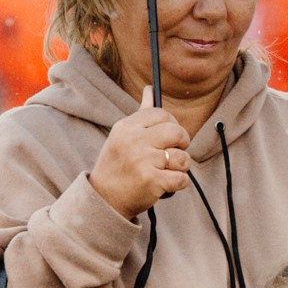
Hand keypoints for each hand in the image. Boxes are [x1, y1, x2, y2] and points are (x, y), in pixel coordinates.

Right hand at [86, 86, 192, 218]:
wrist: (104, 198)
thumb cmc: (118, 164)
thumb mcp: (123, 135)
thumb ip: (141, 114)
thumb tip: (150, 89)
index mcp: (127, 127)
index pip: (162, 114)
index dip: (173, 124)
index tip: (171, 136)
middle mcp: (134, 141)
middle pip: (176, 132)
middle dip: (183, 143)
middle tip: (175, 152)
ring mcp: (143, 161)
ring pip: (182, 157)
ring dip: (181, 166)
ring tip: (169, 170)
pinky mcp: (152, 181)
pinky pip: (182, 179)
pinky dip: (180, 183)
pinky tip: (169, 184)